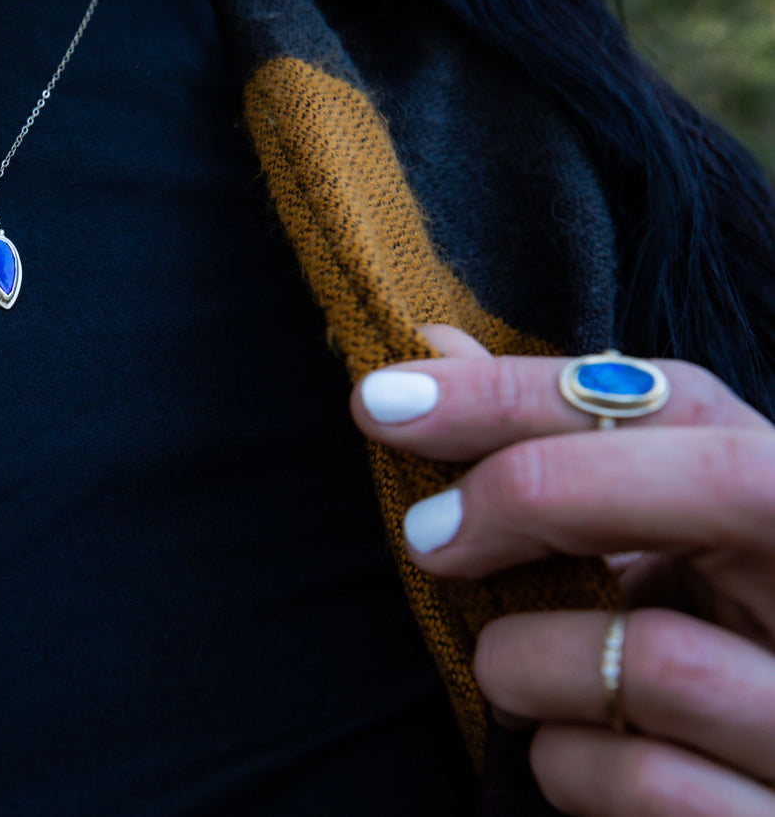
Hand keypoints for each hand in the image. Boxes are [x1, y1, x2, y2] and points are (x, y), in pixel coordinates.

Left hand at [351, 325, 774, 816]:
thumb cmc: (705, 648)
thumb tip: (434, 352)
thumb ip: (559, 451)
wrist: (754, 785)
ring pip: (658, 655)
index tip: (387, 398)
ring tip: (510, 673)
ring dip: (528, 662)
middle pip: (721, 485)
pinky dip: (565, 762)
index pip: (681, 399)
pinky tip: (565, 752)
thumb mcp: (654, 546)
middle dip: (540, 491)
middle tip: (426, 537)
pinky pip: (646, 780)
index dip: (523, 390)